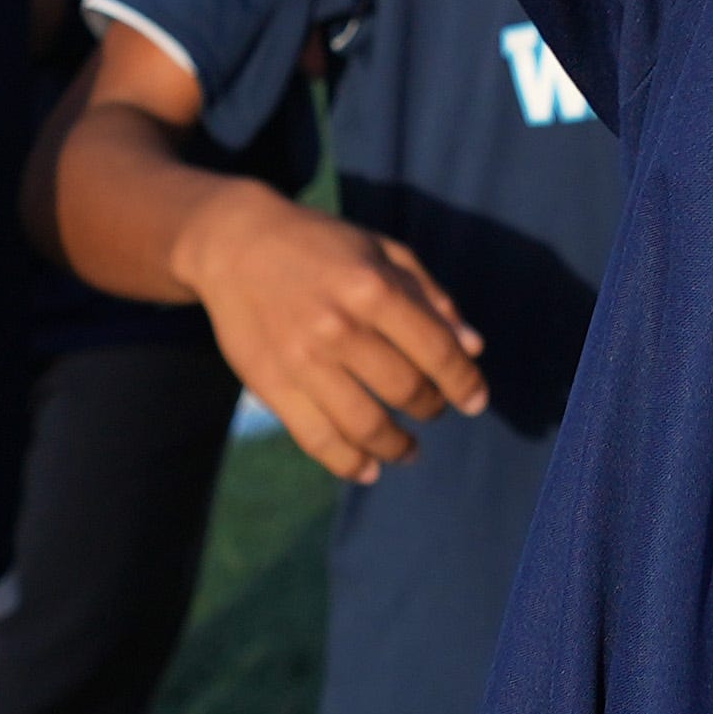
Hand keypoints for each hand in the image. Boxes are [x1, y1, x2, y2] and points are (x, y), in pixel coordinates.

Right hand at [173, 181, 493, 481]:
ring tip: (409, 450)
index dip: (464, 383)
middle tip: (432, 410)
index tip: (476, 401)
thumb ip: (431, 297)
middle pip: (405, 390)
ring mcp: (303, 360)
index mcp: (374, 287)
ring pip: (365, 425)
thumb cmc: (321, 246)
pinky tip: (369, 469)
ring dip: (397, 446)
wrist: (236, 245)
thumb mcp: (383, 252)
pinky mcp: (272, 385)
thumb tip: (473, 347)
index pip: (437, 351)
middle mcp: (340, 326)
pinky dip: (349, 463)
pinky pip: (317, 439)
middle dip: (430, 408)